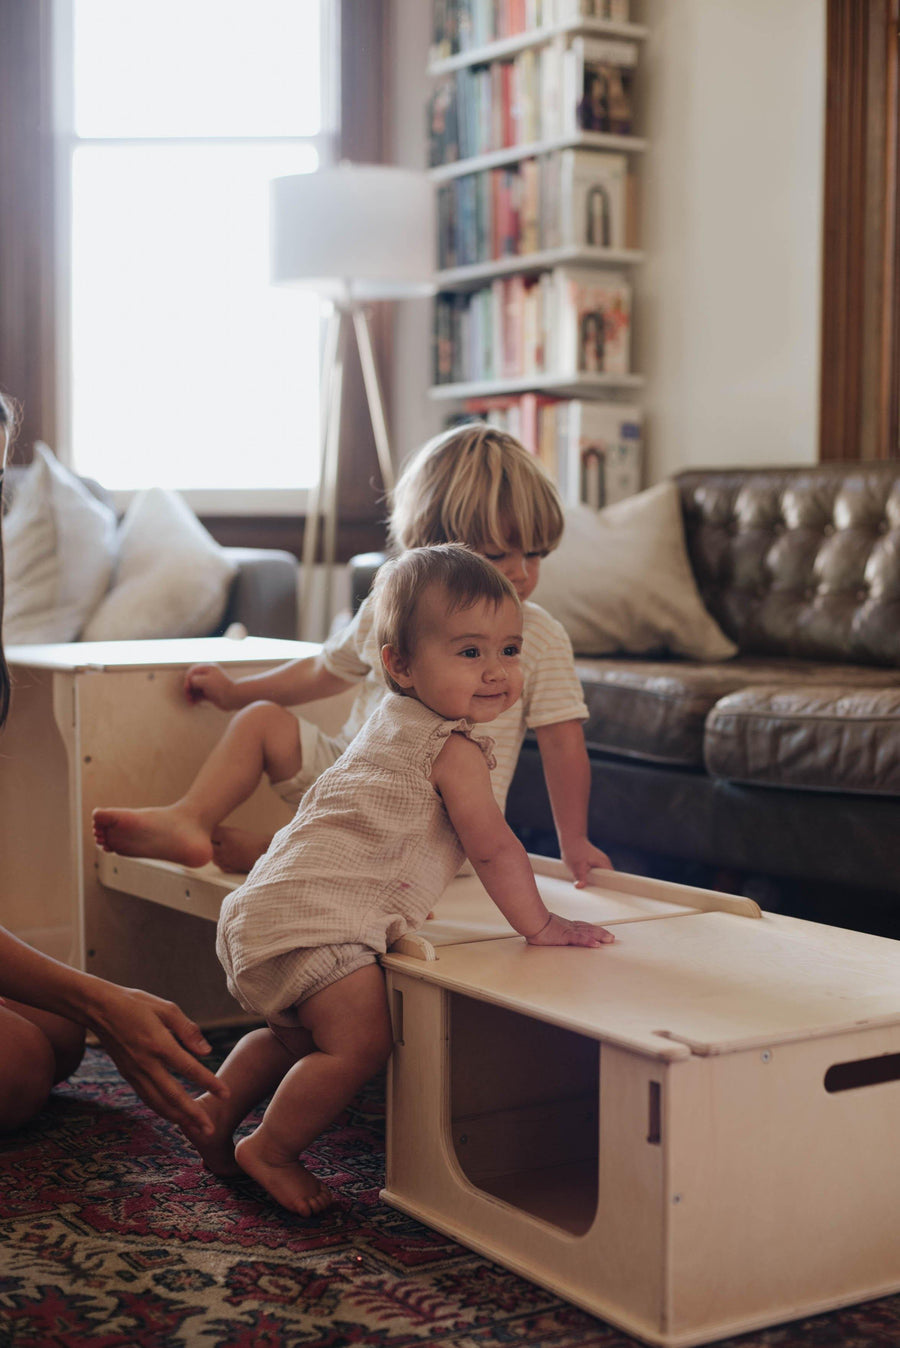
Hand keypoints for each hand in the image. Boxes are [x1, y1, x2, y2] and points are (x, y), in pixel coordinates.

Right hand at [87, 985, 226, 1134]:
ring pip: (158, 1102)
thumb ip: (188, 1030)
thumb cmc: (136, 1004)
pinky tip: (173, 1115)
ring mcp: (135, 1072)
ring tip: (195, 1129)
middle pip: (173, 1095)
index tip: (225, 1094)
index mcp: (159, 1043)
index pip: (189, 1068)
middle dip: (193, 1115)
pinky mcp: (128, 1075)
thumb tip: (207, 1052)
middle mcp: (146, 1063)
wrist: (99, 1009)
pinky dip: (161, 1110)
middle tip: (210, 1130)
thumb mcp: (166, 1008)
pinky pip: (147, 1097)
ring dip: (178, 1118)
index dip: (209, 1082)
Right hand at [184, 663, 236, 708]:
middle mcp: (208, 676)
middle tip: (188, 696)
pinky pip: (199, 696)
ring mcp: (209, 685)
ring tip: (190, 701)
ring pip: (195, 689)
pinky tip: (192, 704)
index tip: (188, 687)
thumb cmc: (220, 687)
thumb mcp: (205, 680)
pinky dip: (195, 699)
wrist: (234, 697)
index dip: (188, 679)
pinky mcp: (210, 694)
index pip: (193, 671)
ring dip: (191, 694)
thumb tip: (190, 682)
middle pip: (193, 680)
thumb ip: (194, 679)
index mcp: (209, 668)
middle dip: (189, 688)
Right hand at [526, 912, 613, 947]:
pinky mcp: (565, 936)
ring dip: (600, 936)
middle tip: (612, 938)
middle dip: (601, 933)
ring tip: (610, 940)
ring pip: (588, 932)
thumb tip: (545, 934)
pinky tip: (596, 944)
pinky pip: (579, 939)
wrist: (530, 920)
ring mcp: (568, 931)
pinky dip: (589, 941)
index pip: (582, 927)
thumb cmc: (534, 924)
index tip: (601, 933)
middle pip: (589, 928)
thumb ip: (548, 932)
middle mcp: (569, 926)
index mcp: (565, 925)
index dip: (593, 930)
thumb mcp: (544, 929)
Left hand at [561, 838, 613, 888]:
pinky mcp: (595, 861)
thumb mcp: (576, 866)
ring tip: (589, 886)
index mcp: (603, 863)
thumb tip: (580, 886)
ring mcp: (601, 861)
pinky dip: (592, 876)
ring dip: (595, 880)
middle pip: (607, 878)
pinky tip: (586, 879)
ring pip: (602, 876)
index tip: (604, 895)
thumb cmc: (574, 850)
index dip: (608, 887)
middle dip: (600, 885)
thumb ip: (580, 877)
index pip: (612, 879)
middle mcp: (604, 862)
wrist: (571, 838)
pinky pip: (597, 872)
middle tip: (593, 892)